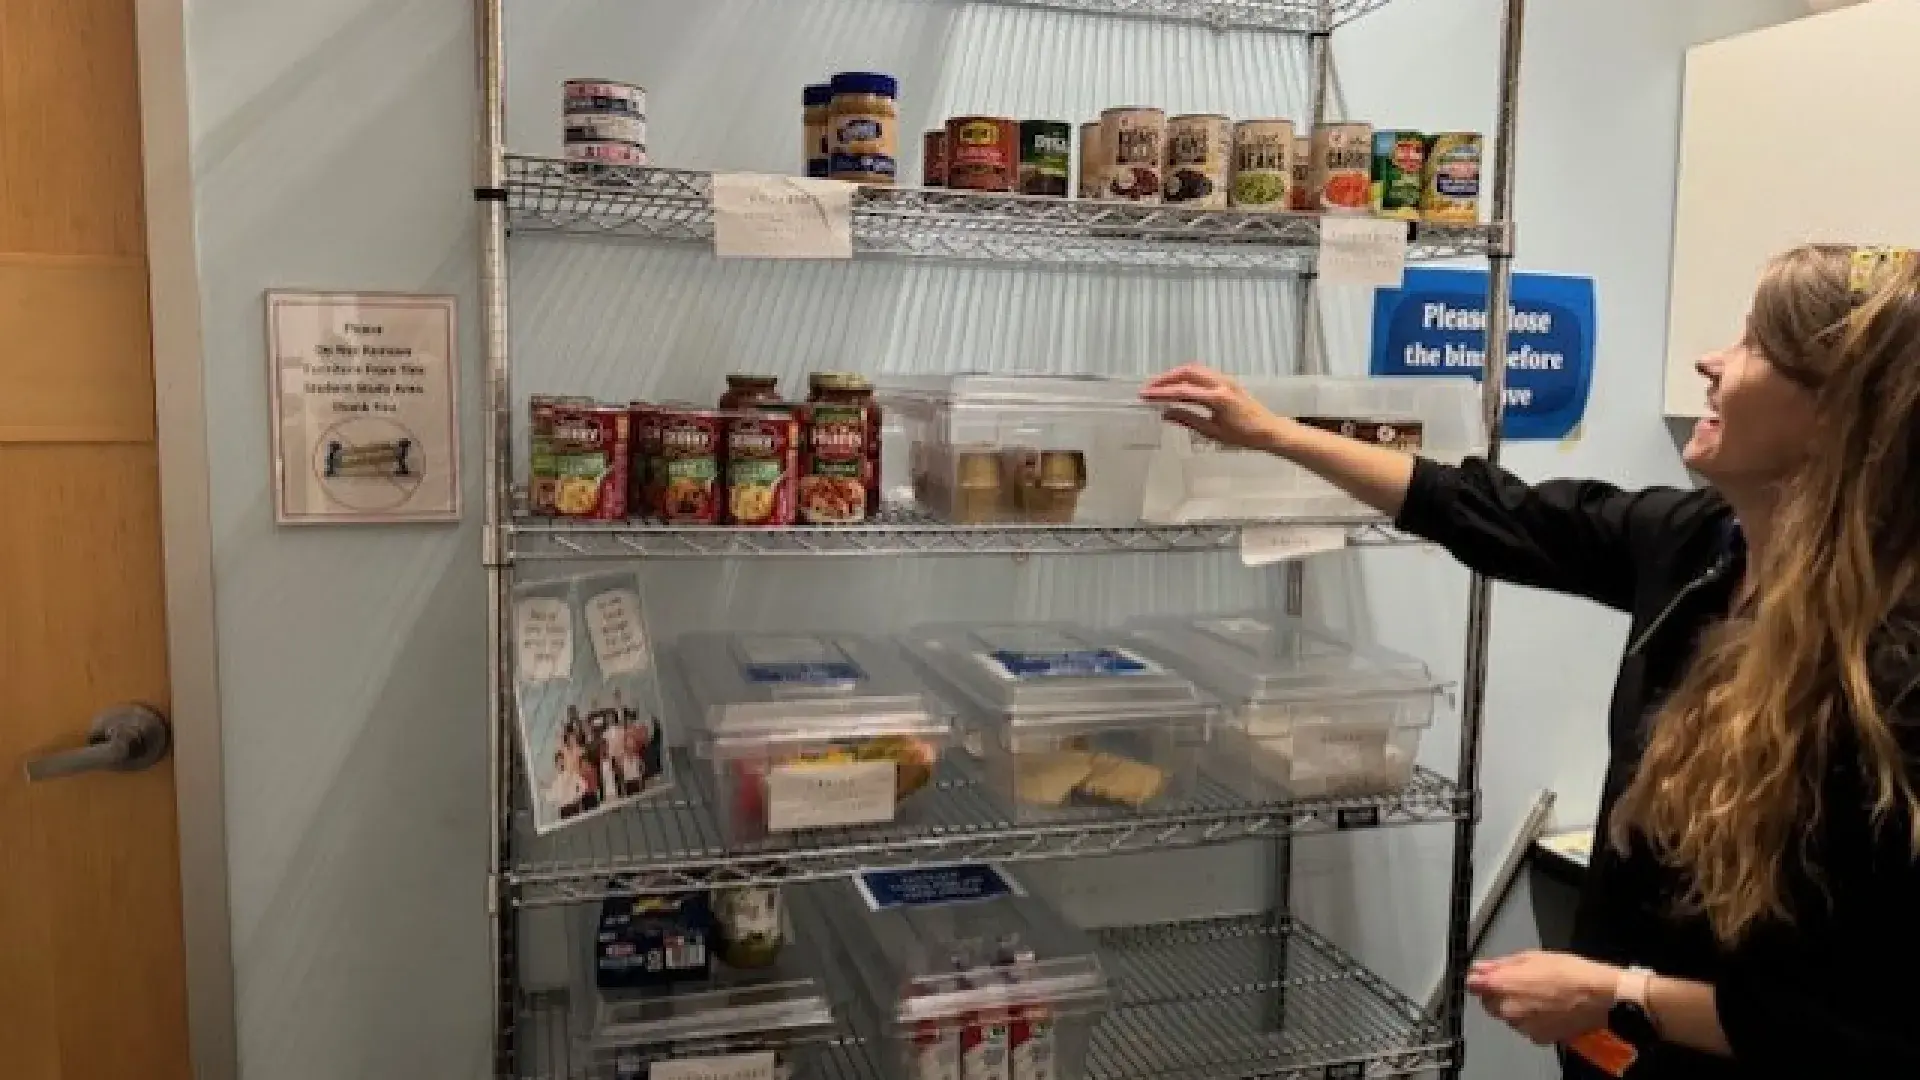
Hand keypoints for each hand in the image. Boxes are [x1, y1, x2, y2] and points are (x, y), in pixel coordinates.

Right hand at [1139, 363, 1291, 450]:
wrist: (1269, 430)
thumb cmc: (1245, 436)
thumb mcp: (1213, 432)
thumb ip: (1188, 420)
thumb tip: (1166, 413)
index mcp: (1218, 398)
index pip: (1183, 391)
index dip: (1162, 392)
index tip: (1145, 395)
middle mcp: (1221, 383)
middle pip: (1187, 372)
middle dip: (1165, 379)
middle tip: (1149, 388)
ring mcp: (1225, 379)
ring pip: (1195, 369)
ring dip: (1175, 375)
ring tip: (1160, 386)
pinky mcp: (1227, 381)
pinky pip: (1203, 373)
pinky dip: (1187, 376)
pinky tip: (1178, 386)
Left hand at [1467, 951, 1620, 1046]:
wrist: (1600, 994)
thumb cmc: (1568, 971)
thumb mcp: (1531, 957)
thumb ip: (1500, 964)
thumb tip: (1480, 967)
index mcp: (1503, 985)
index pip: (1473, 985)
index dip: (1480, 979)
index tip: (1486, 976)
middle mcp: (1508, 1008)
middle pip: (1489, 1003)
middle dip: (1498, 994)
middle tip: (1520, 984)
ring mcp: (1522, 1026)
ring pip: (1508, 1017)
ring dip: (1515, 1008)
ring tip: (1538, 996)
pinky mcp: (1538, 1037)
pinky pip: (1526, 1028)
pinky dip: (1532, 1021)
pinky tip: (1547, 1010)